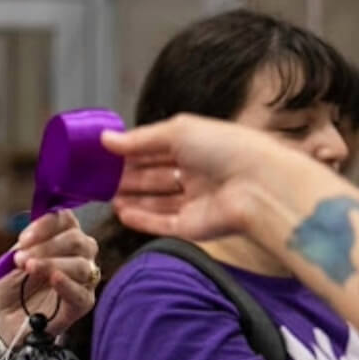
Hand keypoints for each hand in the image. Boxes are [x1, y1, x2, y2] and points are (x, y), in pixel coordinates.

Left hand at [0, 208, 98, 342]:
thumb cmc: (12, 287)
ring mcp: (84, 279)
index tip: (24, 239)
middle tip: (21, 258)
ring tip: (29, 268)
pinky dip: (67, 284)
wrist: (7, 320)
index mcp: (62, 237)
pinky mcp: (83, 303)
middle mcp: (79, 254)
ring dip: (52, 263)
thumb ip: (22, 250)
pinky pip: (81, 292)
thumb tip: (28, 242)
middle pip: (76, 240)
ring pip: (80, 265)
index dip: (46, 225)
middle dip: (47, 246)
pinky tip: (53, 279)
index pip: (65, 219)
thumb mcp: (9, 264)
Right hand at [101, 114, 288, 240]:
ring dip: (132, 198)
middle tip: (99, 177)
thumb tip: (105, 139)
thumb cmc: (226, 149)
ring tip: (107, 196)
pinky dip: (142, 219)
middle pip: (155, 176)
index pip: (157, 149)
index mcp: (197, 146)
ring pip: (156, 201)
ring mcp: (195, 202)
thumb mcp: (178, 131)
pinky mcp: (192, 227)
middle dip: (129, 176)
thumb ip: (140, 138)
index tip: (104, 154)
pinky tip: (122, 213)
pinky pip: (162, 224)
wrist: (259, 187)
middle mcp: (196, 174)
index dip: (132, 151)